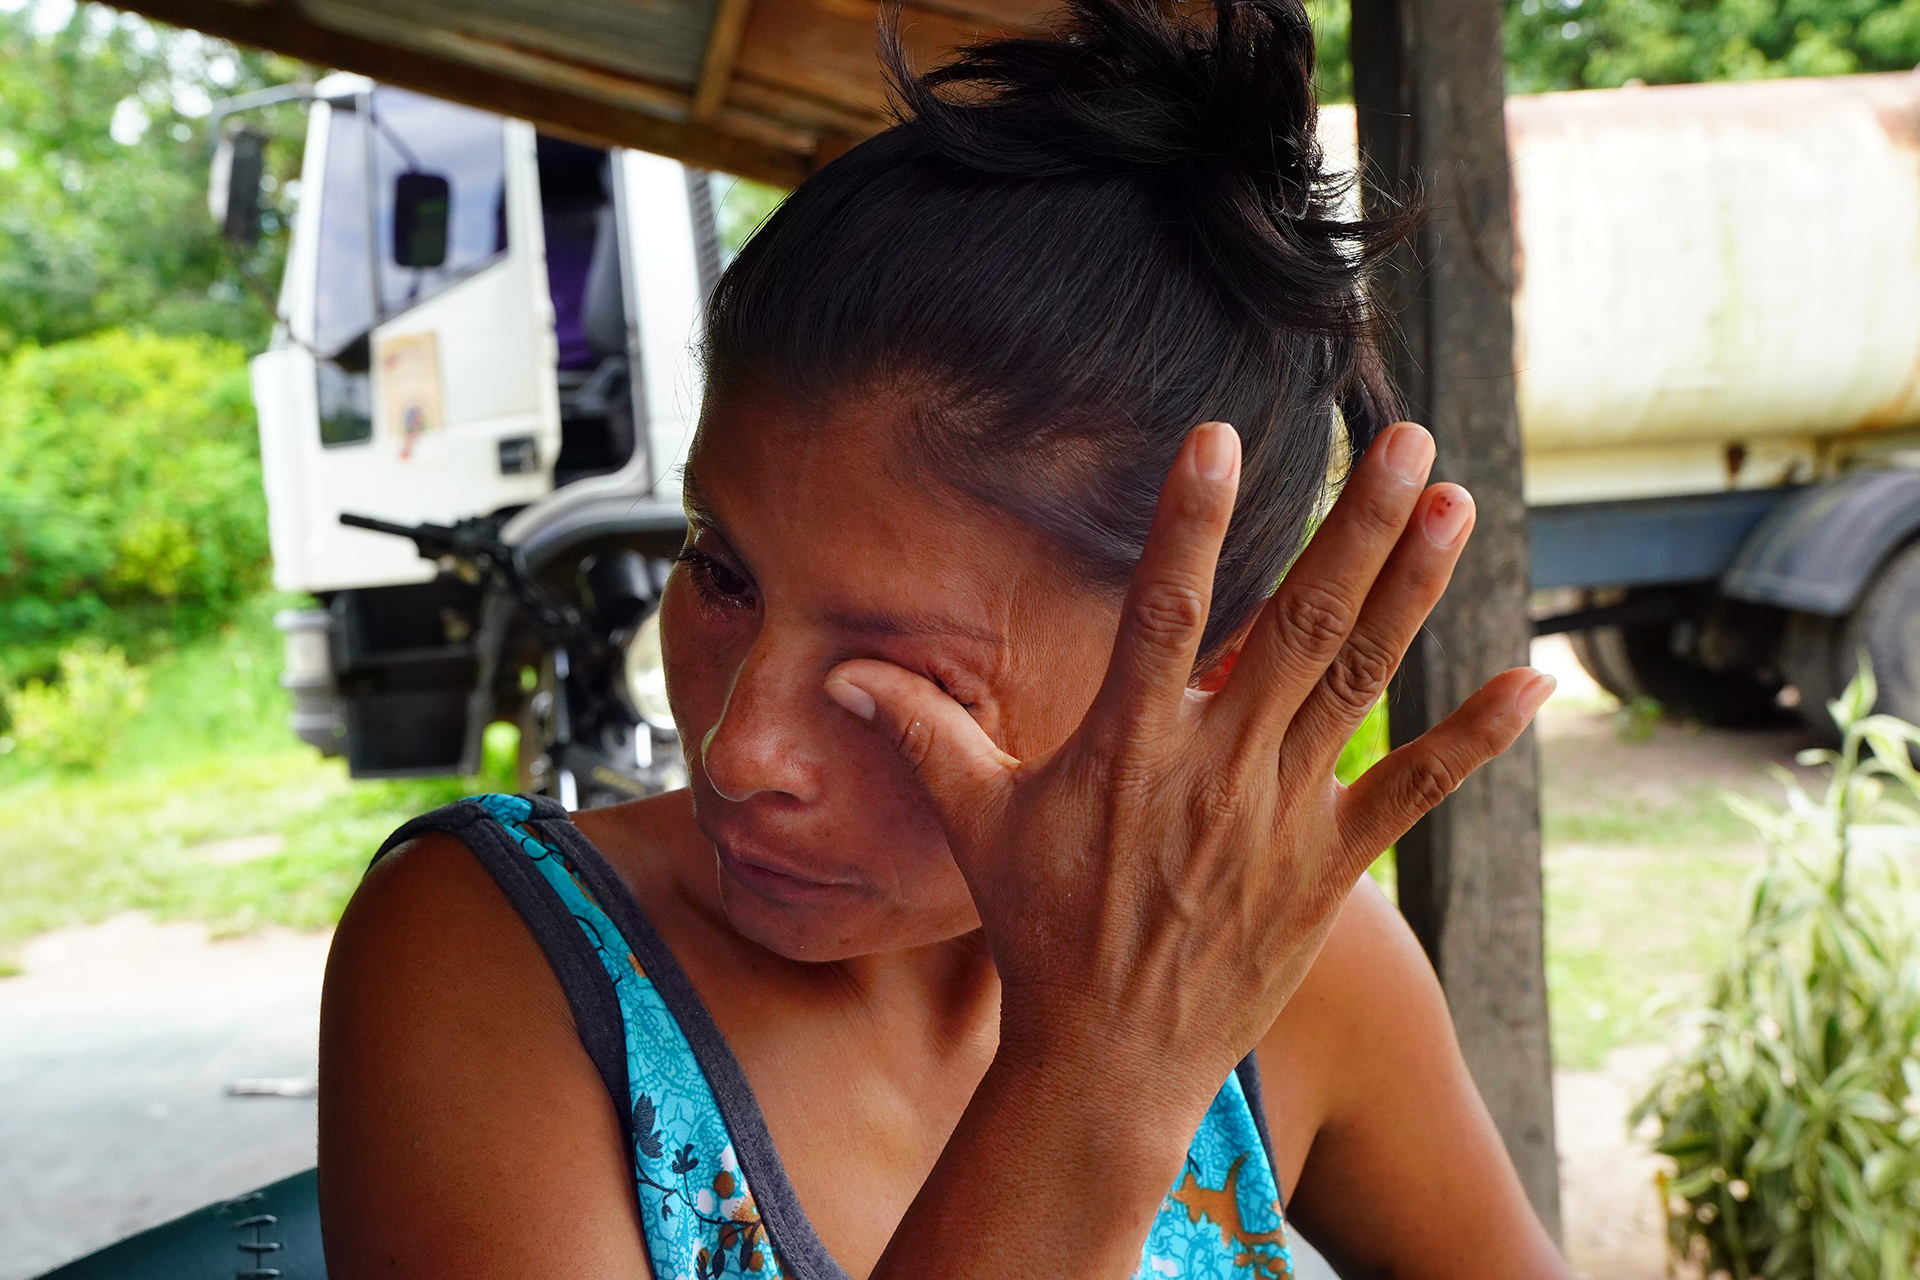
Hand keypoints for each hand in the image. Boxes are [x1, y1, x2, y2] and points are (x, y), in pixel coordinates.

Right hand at [824, 420, 1551, 1109]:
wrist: (1110, 1061)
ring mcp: (1282, 818)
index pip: (1161, 613)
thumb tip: (836, 676)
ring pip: (1359, 683)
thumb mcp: (975, 825)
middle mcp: (1214, 770)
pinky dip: (1475, 737)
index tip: (1221, 436)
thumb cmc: (1040, 932)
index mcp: (1126, 748)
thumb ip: (920, 732)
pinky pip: (1413, 791)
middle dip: (1355, 526)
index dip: (1189, 523)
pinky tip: (1533, 679)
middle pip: (1295, 627)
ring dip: (1413, 589)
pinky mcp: (1331, 867)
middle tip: (1406, 439)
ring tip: (1458, 504)